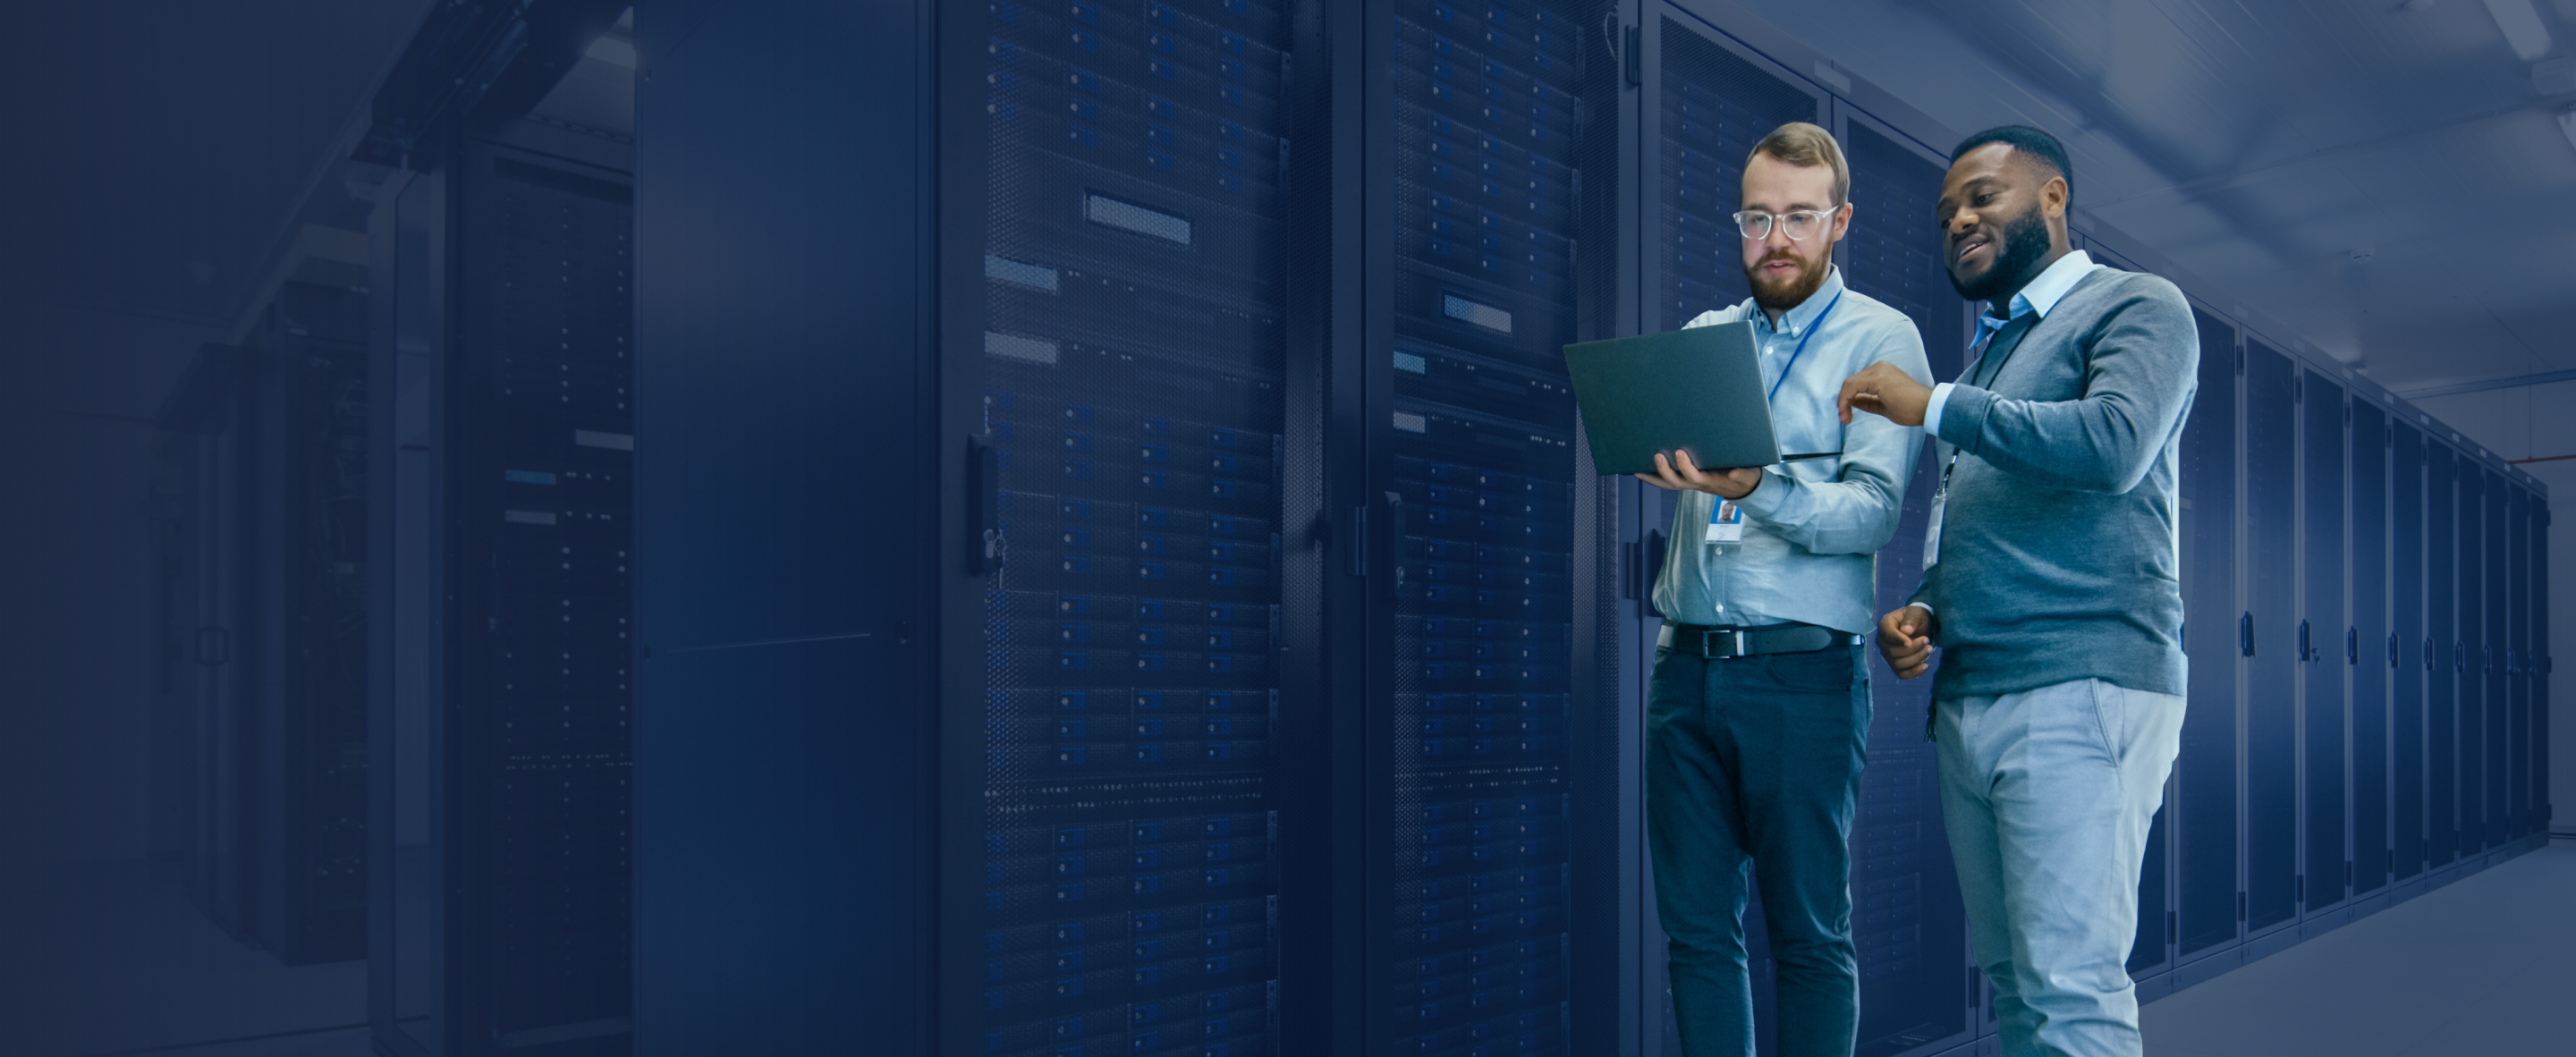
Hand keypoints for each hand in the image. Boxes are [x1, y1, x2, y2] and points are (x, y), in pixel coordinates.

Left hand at [1632, 448, 1762, 499]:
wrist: (1742, 486)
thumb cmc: (1744, 477)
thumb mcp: (1747, 475)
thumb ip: (1742, 474)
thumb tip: (1734, 473)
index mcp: (1708, 481)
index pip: (1694, 476)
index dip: (1685, 466)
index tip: (1680, 452)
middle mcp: (1695, 483)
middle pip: (1675, 482)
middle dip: (1664, 470)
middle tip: (1657, 455)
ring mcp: (1688, 482)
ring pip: (1667, 483)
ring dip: (1652, 477)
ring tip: (1636, 469)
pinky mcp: (1686, 478)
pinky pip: (1666, 480)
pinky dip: (1653, 477)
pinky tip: (1640, 469)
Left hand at [1838, 361, 1932, 426]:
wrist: (1927, 408)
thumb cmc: (1910, 409)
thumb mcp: (1882, 405)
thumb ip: (1867, 401)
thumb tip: (1851, 402)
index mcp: (1882, 371)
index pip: (1857, 383)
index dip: (1847, 399)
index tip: (1845, 416)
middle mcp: (1880, 367)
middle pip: (1852, 382)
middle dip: (1844, 401)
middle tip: (1843, 419)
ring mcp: (1879, 370)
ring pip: (1850, 384)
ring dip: (1843, 402)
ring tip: (1844, 418)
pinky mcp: (1878, 378)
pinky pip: (1852, 387)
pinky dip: (1845, 400)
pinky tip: (1846, 413)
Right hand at [1876, 605, 1938, 679]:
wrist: (1921, 626)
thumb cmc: (1916, 617)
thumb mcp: (1916, 613)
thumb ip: (1911, 620)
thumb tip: (1907, 631)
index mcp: (1884, 625)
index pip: (1887, 634)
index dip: (1898, 640)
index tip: (1910, 642)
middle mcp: (1883, 641)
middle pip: (1893, 652)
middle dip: (1913, 649)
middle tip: (1927, 641)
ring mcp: (1888, 655)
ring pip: (1898, 664)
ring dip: (1916, 659)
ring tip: (1930, 649)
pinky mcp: (1896, 665)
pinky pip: (1902, 674)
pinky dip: (1914, 673)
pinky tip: (1925, 665)